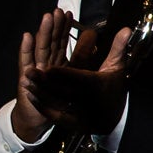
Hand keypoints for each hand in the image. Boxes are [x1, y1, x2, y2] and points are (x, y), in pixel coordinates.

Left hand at [13, 8, 134, 138]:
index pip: (78, 79)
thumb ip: (118, 47)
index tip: (47, 67)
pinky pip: (55, 116)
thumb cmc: (113, 88)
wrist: (114, 118)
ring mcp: (80, 115)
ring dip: (40, 93)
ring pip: (57, 104)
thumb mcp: (117, 67)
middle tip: (29, 72)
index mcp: (97, 86)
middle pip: (64, 91)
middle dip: (45, 82)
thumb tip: (126, 28)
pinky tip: (32, 96)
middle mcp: (88, 101)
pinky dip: (43, 106)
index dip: (62, 74)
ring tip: (26, 83)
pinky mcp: (72, 124)